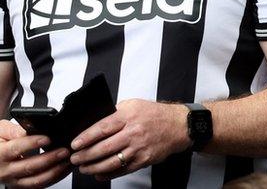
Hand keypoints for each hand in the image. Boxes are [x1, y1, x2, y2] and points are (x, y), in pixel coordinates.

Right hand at [0, 120, 70, 187]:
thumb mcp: (0, 131)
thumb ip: (13, 130)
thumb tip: (28, 131)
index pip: (15, 149)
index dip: (32, 143)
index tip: (47, 139)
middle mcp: (5, 171)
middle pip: (29, 167)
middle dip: (49, 159)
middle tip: (64, 151)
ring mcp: (14, 180)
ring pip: (36, 180)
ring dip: (54, 171)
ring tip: (67, 161)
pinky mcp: (21, 185)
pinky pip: (40, 185)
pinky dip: (55, 178)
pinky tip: (64, 169)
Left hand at [70, 100, 189, 180]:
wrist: (179, 126)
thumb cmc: (156, 115)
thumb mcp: (134, 105)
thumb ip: (115, 112)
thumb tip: (94, 122)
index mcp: (129, 116)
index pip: (102, 128)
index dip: (86, 137)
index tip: (75, 144)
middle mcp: (133, 132)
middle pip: (104, 147)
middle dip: (85, 155)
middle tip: (75, 158)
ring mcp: (139, 147)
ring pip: (111, 161)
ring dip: (94, 167)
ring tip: (84, 168)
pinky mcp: (144, 159)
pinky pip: (123, 170)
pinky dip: (109, 174)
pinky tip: (99, 174)